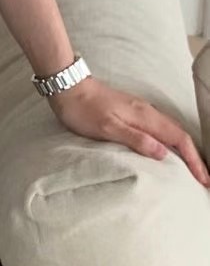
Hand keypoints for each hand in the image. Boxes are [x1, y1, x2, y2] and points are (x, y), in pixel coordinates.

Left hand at [48, 76, 209, 186]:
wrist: (69, 87)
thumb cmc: (83, 109)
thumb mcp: (107, 128)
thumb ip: (135, 139)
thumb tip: (163, 154)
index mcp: (146, 117)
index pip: (180, 139)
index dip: (194, 160)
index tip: (203, 179)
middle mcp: (148, 112)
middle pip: (181, 136)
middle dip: (195, 157)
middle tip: (204, 179)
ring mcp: (141, 111)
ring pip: (172, 132)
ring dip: (185, 151)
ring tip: (191, 169)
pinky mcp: (132, 113)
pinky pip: (160, 130)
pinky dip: (171, 143)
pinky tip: (167, 151)